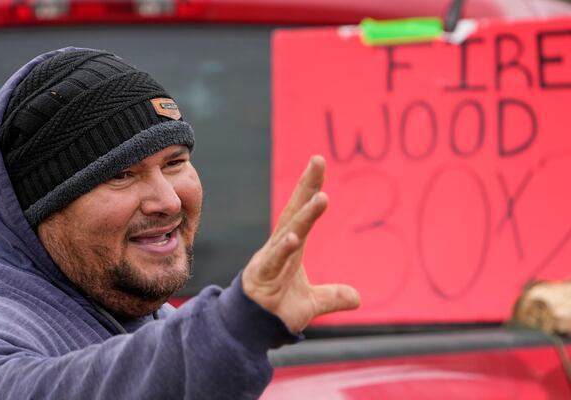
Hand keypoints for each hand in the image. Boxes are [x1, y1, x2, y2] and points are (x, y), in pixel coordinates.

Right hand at [242, 155, 359, 332]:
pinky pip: (274, 262)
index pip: (302, 212)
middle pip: (294, 211)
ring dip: (305, 216)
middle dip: (307, 186)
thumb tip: (357, 298)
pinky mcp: (262, 278)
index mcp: (290, 246)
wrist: (252, 330)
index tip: (318, 163)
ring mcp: (270, 261)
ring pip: (289, 233)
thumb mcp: (311, 303)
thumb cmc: (276, 308)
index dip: (311, 188)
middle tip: (318, 160)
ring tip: (321, 198)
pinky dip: (284, 250)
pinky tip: (294, 238)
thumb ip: (333, 296)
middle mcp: (280, 247)